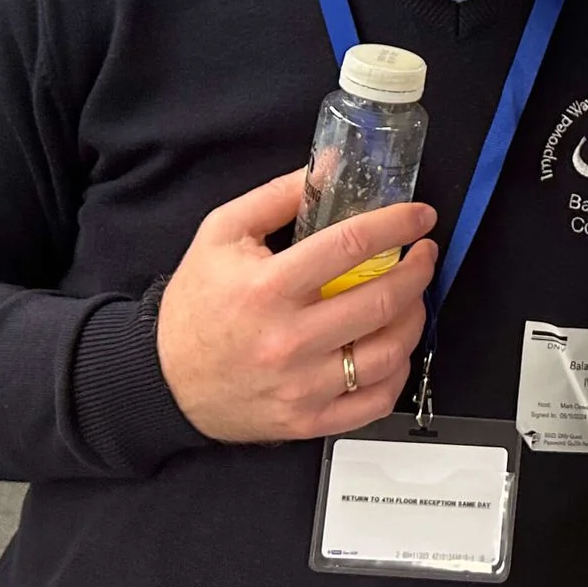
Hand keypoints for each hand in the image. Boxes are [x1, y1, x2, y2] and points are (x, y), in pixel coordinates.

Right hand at [156, 168, 438, 443]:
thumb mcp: (223, 233)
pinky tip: (392, 347)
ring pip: (388, 353)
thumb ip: (280, 195)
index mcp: (267, 288)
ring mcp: (300, 386)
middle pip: (380, 300)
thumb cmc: (195, 304)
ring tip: (411, 298)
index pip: (351, 246)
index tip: (419, 216)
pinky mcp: (307, 420)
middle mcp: (288, 340)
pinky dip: (397, 372)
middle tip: (424, 254)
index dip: (397, 224)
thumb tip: (331, 166)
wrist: (162, 380)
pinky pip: (375, 401)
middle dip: (418, 270)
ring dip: (414, 319)